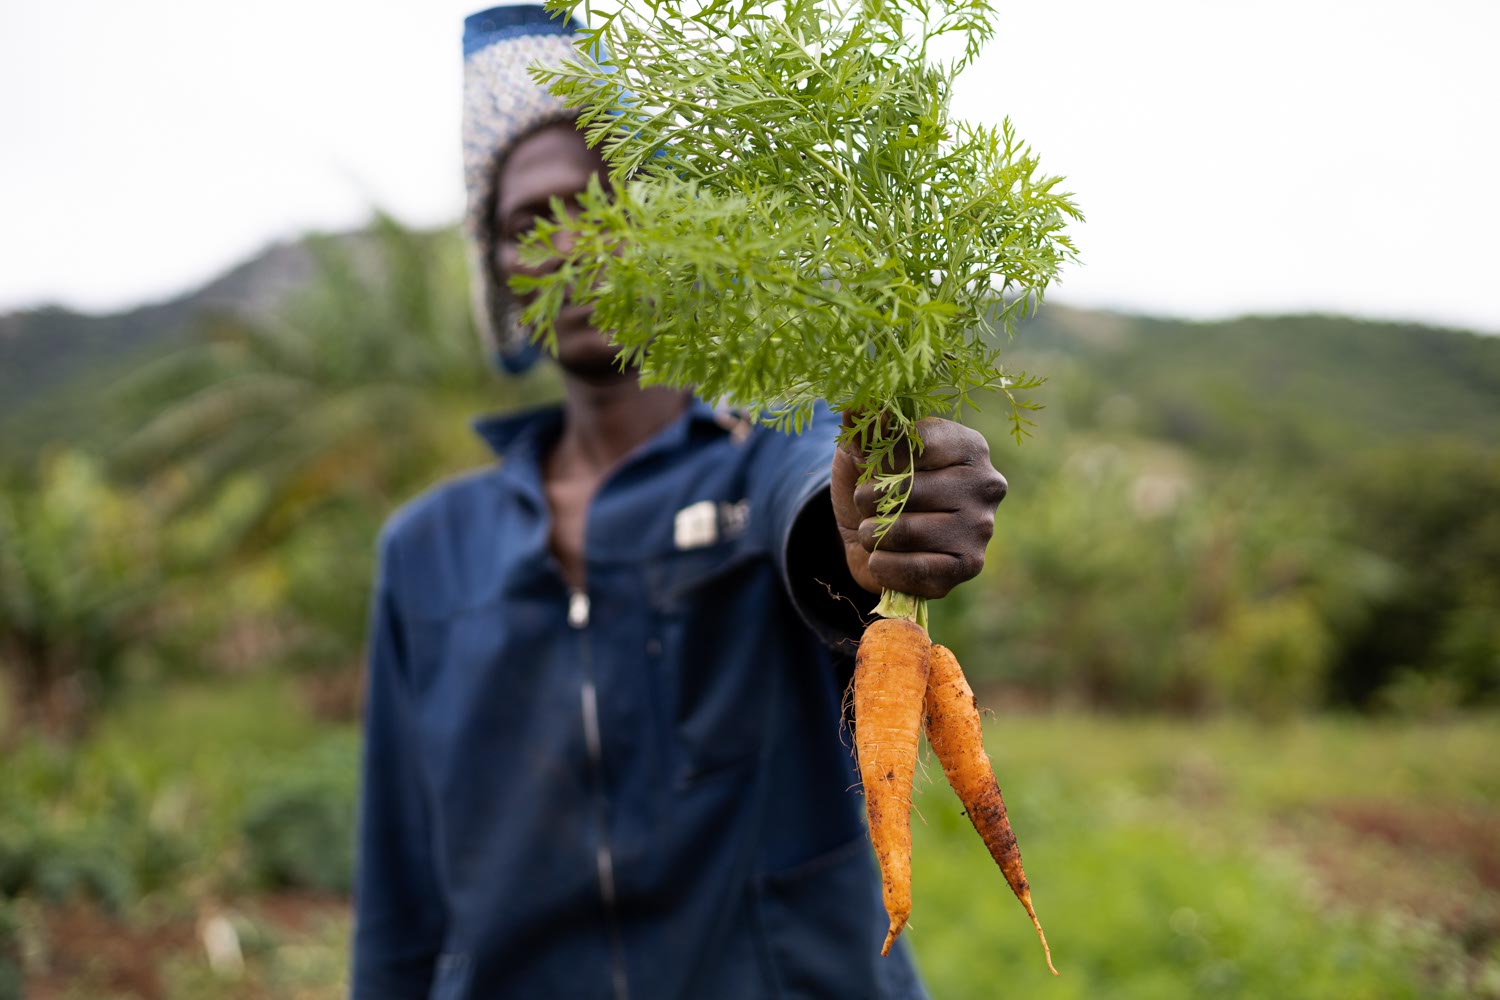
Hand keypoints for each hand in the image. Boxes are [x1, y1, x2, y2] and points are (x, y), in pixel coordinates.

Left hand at [831, 416, 1008, 598]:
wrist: (873, 540)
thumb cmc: (875, 486)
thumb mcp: (862, 450)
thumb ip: (862, 426)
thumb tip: (857, 404)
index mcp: (968, 445)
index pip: (916, 443)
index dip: (880, 458)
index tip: (870, 466)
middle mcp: (986, 483)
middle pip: (908, 488)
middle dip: (869, 500)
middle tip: (865, 505)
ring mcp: (982, 528)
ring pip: (906, 530)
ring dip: (872, 534)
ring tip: (871, 532)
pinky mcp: (969, 566)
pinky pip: (914, 569)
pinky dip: (883, 565)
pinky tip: (879, 558)